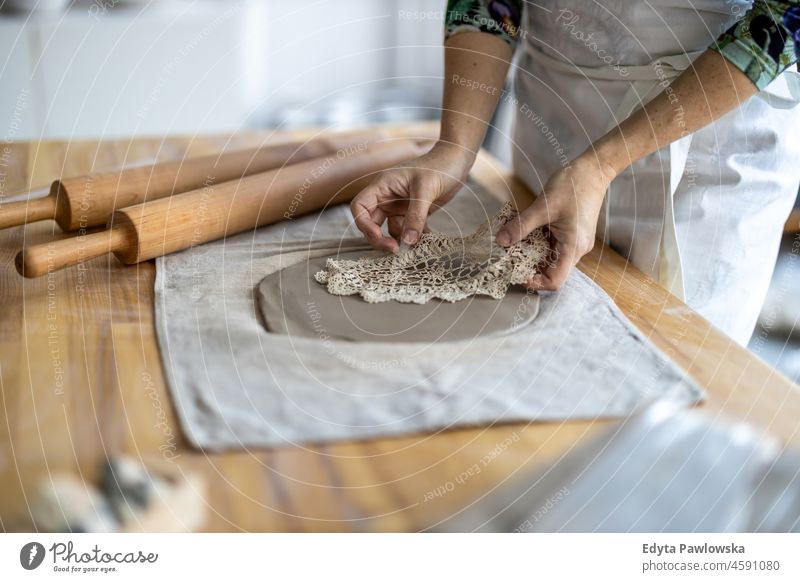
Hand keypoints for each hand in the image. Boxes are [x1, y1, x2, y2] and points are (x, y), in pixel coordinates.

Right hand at [350, 143, 474, 252]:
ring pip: (390, 230)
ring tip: (417, 243)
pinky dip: (415, 238)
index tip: (378, 236)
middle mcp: (387, 197)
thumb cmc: (440, 166)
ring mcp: (399, 206)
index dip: (363, 224)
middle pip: (372, 224)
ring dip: (401, 240)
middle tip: (396, 250)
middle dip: (380, 239)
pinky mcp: (412, 213)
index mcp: (382, 186)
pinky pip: (408, 231)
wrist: (457, 161)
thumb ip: (416, 216)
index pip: (360, 207)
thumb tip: (407, 242)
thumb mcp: (426, 190)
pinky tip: (428, 237)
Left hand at [495, 155, 614, 290]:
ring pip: (549, 256)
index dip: (536, 282)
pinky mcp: (570, 233)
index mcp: (573, 247)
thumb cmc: (573, 185)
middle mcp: (576, 248)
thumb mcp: (542, 206)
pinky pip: (551, 244)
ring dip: (531, 251)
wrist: (593, 169)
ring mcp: (574, 241)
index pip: (556, 280)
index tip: (517, 272)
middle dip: (529, 265)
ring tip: (514, 241)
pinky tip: (524, 230)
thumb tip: (501, 241)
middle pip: (551, 270)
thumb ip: (521, 226)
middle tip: (509, 255)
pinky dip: (537, 241)